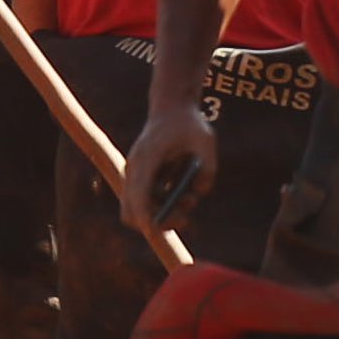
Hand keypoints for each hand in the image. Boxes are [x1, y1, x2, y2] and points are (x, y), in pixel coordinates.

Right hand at [122, 96, 218, 246]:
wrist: (172, 109)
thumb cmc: (188, 124)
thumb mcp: (206, 140)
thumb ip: (207, 167)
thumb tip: (199, 193)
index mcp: (146, 158)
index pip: (138, 194)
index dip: (144, 215)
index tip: (156, 229)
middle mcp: (135, 170)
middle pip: (131, 211)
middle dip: (157, 222)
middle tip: (185, 218)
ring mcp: (136, 175)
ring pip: (139, 211)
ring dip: (165, 214)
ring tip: (190, 200)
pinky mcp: (142, 179)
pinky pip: (148, 203)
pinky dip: (166, 206)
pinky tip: (186, 194)